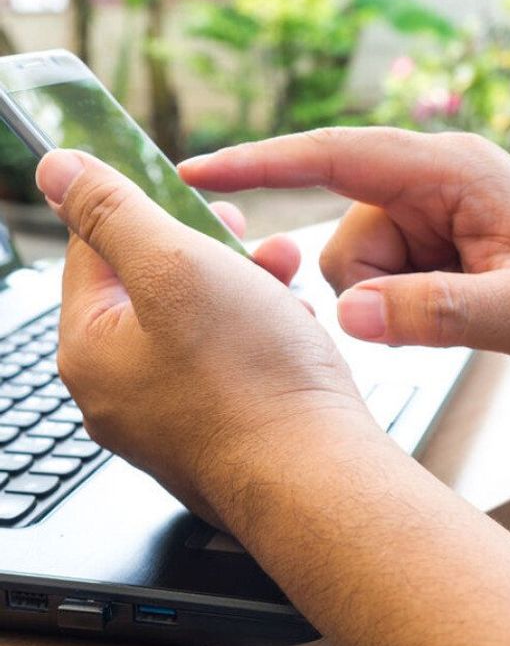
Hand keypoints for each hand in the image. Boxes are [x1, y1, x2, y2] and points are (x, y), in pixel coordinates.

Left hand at [38, 150, 372, 527]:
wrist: (316, 477)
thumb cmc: (253, 380)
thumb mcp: (177, 265)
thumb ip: (114, 211)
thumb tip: (57, 168)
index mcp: (88, 348)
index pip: (94, 251)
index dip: (148, 209)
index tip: (196, 196)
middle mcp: (117, 391)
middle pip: (151, 289)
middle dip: (208, 252)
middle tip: (248, 236)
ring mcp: (167, 420)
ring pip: (198, 327)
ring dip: (243, 289)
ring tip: (287, 280)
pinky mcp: (217, 436)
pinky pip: (229, 367)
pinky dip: (261, 338)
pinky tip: (294, 332)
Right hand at [179, 128, 509, 373]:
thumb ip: (434, 312)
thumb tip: (347, 314)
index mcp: (454, 172)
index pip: (340, 156)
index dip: (265, 163)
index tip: (200, 172)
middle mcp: (433, 182)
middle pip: (341, 230)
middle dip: (370, 286)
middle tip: (437, 313)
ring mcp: (428, 213)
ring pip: (353, 266)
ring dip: (390, 301)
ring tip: (460, 309)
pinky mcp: (428, 244)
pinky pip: (376, 281)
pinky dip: (399, 307)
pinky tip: (453, 310)